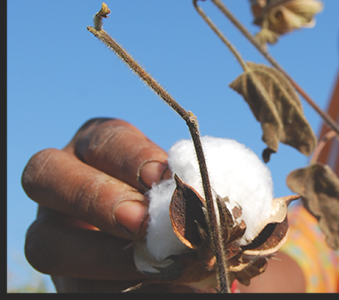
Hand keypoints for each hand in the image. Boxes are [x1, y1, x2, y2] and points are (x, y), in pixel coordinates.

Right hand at [21, 118, 191, 291]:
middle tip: (140, 221)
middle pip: (47, 175)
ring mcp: (54, 234)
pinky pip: (80, 288)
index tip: (160, 177)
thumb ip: (186, 189)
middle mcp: (64, 183)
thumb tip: (206, 198)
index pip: (104, 139)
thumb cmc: (187, 206)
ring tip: (155, 265)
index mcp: (99, 147)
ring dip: (101, 256)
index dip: (130, 156)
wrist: (177, 251)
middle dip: (96, 197)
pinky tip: (170, 288)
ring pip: (46, 241)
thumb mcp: (186, 189)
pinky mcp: (68, 280)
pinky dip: (124, 290)